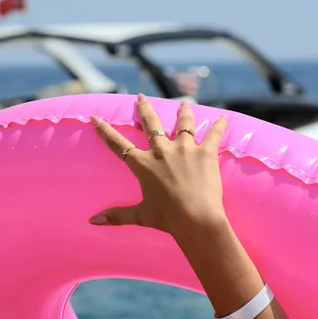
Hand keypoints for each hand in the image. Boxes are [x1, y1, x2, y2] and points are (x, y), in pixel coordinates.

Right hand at [89, 93, 227, 233]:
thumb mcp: (140, 215)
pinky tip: (223, 118)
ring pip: (183, 124)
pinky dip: (219, 125)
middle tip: (141, 97)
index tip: (95, 117)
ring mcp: (184, 149)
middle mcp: (161, 151)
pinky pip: (214, 134)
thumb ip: (117, 215)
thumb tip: (93, 221)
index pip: (118, 144)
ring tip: (183, 104)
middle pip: (150, 124)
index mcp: (143, 165)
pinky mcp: (206, 152)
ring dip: (183, 112)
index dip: (105, 130)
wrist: (196, 219)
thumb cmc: (167, 218)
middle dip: (144, 109)